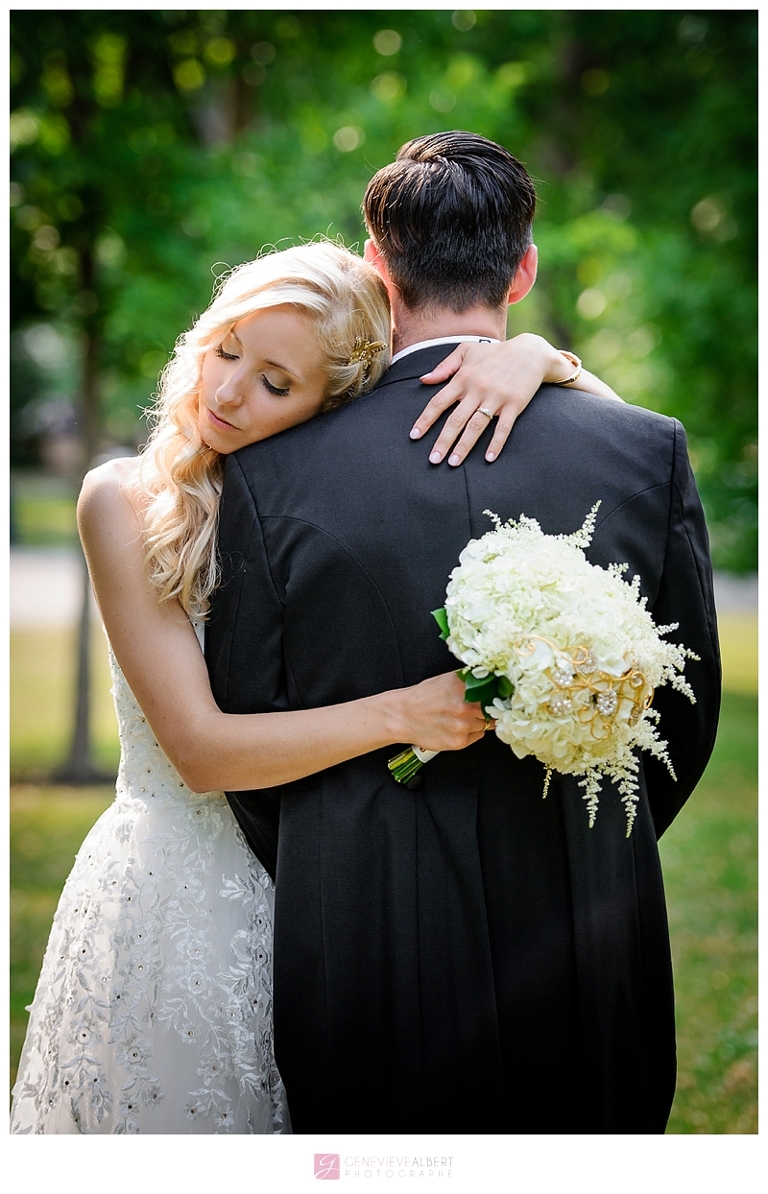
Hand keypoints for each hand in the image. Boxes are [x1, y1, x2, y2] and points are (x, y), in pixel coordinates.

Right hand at [398, 671, 491, 752]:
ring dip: (478, 721)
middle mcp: (465, 707)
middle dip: (487, 708)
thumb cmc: (423, 697)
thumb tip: (492, 677)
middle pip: (492, 709)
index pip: (495, 692)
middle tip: (475, 707)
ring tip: (461, 717)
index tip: (498, 696)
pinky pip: (477, 736)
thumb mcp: (447, 679)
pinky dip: (471, 732)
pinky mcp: (460, 742)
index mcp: (463, 688)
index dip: (498, 694)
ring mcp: (463, 726)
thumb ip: (469, 679)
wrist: (403, 717)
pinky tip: (457, 726)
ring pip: (485, 724)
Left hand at [409, 334, 579, 466]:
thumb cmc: (495, 353)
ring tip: (453, 463)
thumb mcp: (467, 351)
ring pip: (476, 426)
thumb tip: (424, 380)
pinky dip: (496, 443)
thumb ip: (445, 366)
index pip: (438, 402)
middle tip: (433, 460)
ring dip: (464, 446)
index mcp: (463, 378)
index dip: (425, 420)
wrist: (531, 351)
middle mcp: (477, 389)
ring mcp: (496, 397)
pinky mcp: (514, 404)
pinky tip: (489, 458)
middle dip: (442, 441)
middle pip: (455, 419)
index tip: (414, 436)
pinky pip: (504, 427)